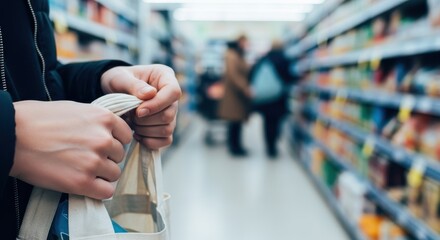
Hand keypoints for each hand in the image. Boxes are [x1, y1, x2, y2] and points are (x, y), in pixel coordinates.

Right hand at [11, 101, 131, 198]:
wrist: (12, 135)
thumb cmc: (39, 119)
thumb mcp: (76, 109)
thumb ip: (97, 121)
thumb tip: (111, 132)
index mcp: (104, 118)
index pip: (126, 136)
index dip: (114, 141)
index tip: (102, 145)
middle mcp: (103, 139)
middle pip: (120, 156)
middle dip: (106, 158)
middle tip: (86, 157)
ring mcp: (94, 161)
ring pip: (114, 174)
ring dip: (102, 174)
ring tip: (82, 169)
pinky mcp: (82, 182)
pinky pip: (106, 192)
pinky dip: (99, 190)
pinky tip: (85, 184)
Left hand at [101, 65, 180, 148]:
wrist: (113, 91)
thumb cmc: (118, 80)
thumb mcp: (120, 78)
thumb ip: (134, 85)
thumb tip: (150, 94)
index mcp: (165, 77)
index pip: (173, 92)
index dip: (158, 104)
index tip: (139, 111)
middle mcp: (171, 96)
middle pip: (170, 114)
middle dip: (147, 120)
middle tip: (130, 116)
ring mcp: (171, 112)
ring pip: (167, 129)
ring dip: (146, 130)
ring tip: (132, 123)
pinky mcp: (165, 126)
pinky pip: (166, 140)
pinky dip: (150, 141)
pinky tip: (137, 134)